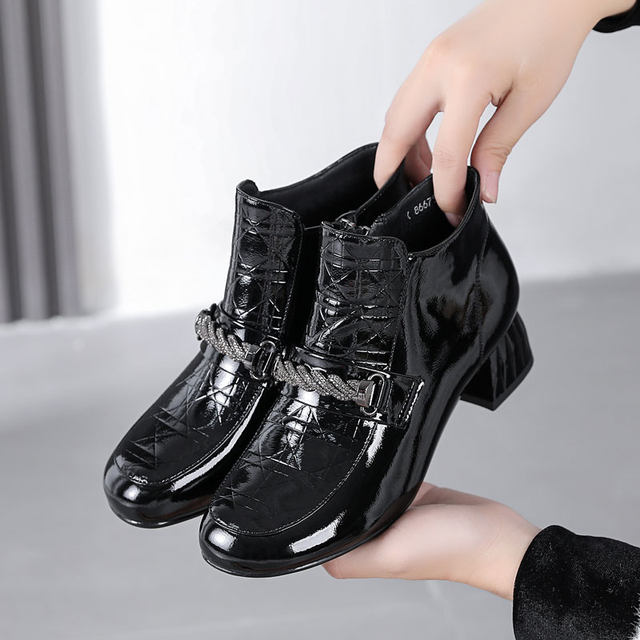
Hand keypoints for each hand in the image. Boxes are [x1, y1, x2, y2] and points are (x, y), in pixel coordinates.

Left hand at [324, 483, 539, 599]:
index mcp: (368, 553)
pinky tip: (385, 461)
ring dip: (363, 480)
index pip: (328, 537)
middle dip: (341, 494)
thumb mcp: (391, 556)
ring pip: (366, 491)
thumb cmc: (449, 550)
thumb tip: (317, 550)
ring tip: (361, 464)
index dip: (318, 518)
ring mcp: (396, 514)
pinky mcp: (414, 495)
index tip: (311, 495)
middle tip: (337, 471)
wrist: (495, 533)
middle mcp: (379, 535)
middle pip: (345, 510)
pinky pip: (390, 477)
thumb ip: (351, 557)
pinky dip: (386, 469)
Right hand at [374, 0, 635, 222]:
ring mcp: (429, 59)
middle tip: (404, 201)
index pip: (446, 152)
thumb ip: (498, 148)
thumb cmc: (549, 37)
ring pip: (395, 117)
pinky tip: (427, 148)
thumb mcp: (530, 101)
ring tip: (424, 176)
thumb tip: (484, 189)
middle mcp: (438, 65)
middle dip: (393, 172)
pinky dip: (409, 131)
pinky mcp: (430, 59)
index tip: (452, 210)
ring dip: (401, 152)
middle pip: (397, 133)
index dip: (446, 190)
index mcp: (468, 77)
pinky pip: (406, 102)